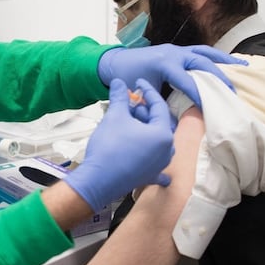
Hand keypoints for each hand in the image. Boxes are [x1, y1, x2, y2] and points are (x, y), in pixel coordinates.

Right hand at [64, 79, 174, 212]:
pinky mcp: (149, 176)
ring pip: (157, 141)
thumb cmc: (109, 150)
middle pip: (159, 123)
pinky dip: (152, 158)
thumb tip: (119, 83)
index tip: (138, 84)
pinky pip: (156, 165)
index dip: (147, 91)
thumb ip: (120, 97)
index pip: (159, 106)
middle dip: (144, 111)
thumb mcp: (114, 116)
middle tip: (130, 103)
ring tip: (129, 122)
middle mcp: (166, 151)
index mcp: (163, 134)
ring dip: (145, 129)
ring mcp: (159, 166)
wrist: (97, 181)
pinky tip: (150, 157)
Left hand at [97, 44, 246, 109]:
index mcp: (164, 64)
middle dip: (218, 78)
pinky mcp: (178, 51)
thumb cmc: (126, 80)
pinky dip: (216, 57)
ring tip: (243, 67)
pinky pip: (201, 52)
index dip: (200, 95)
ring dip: (224, 61)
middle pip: (202, 63)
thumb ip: (159, 110)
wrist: (113, 64)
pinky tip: (230, 62)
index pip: (188, 81)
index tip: (211, 108)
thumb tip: (175, 128)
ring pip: (205, 53)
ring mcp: (177, 50)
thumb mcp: (142, 97)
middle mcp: (173, 54)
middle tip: (233, 93)